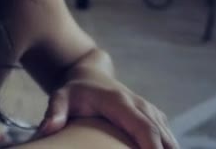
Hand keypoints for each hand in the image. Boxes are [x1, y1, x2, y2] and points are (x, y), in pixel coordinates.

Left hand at [35, 74, 177, 148]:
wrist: (89, 74)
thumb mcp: (59, 97)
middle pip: (162, 135)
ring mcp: (149, 110)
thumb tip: (47, 129)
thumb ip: (54, 111)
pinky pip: (167, 136)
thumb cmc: (73, 90)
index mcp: (120, 102)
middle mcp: (139, 105)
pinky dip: (168, 147)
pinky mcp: (153, 116)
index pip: (144, 128)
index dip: (153, 147)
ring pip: (168, 136)